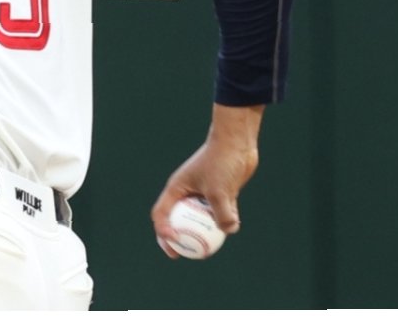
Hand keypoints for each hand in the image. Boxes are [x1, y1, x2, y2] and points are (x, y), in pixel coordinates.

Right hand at [151, 104, 263, 258]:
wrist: (235, 143)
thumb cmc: (220, 162)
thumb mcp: (218, 190)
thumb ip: (222, 213)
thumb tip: (229, 230)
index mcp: (176, 189)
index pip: (161, 214)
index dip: (163, 231)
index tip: (174, 244)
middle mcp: (186, 193)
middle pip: (177, 220)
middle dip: (178, 239)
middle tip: (182, 254)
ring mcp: (202, 193)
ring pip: (199, 219)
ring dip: (202, 232)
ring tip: (207, 249)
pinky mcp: (219, 194)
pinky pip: (217, 213)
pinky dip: (221, 222)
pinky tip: (231, 229)